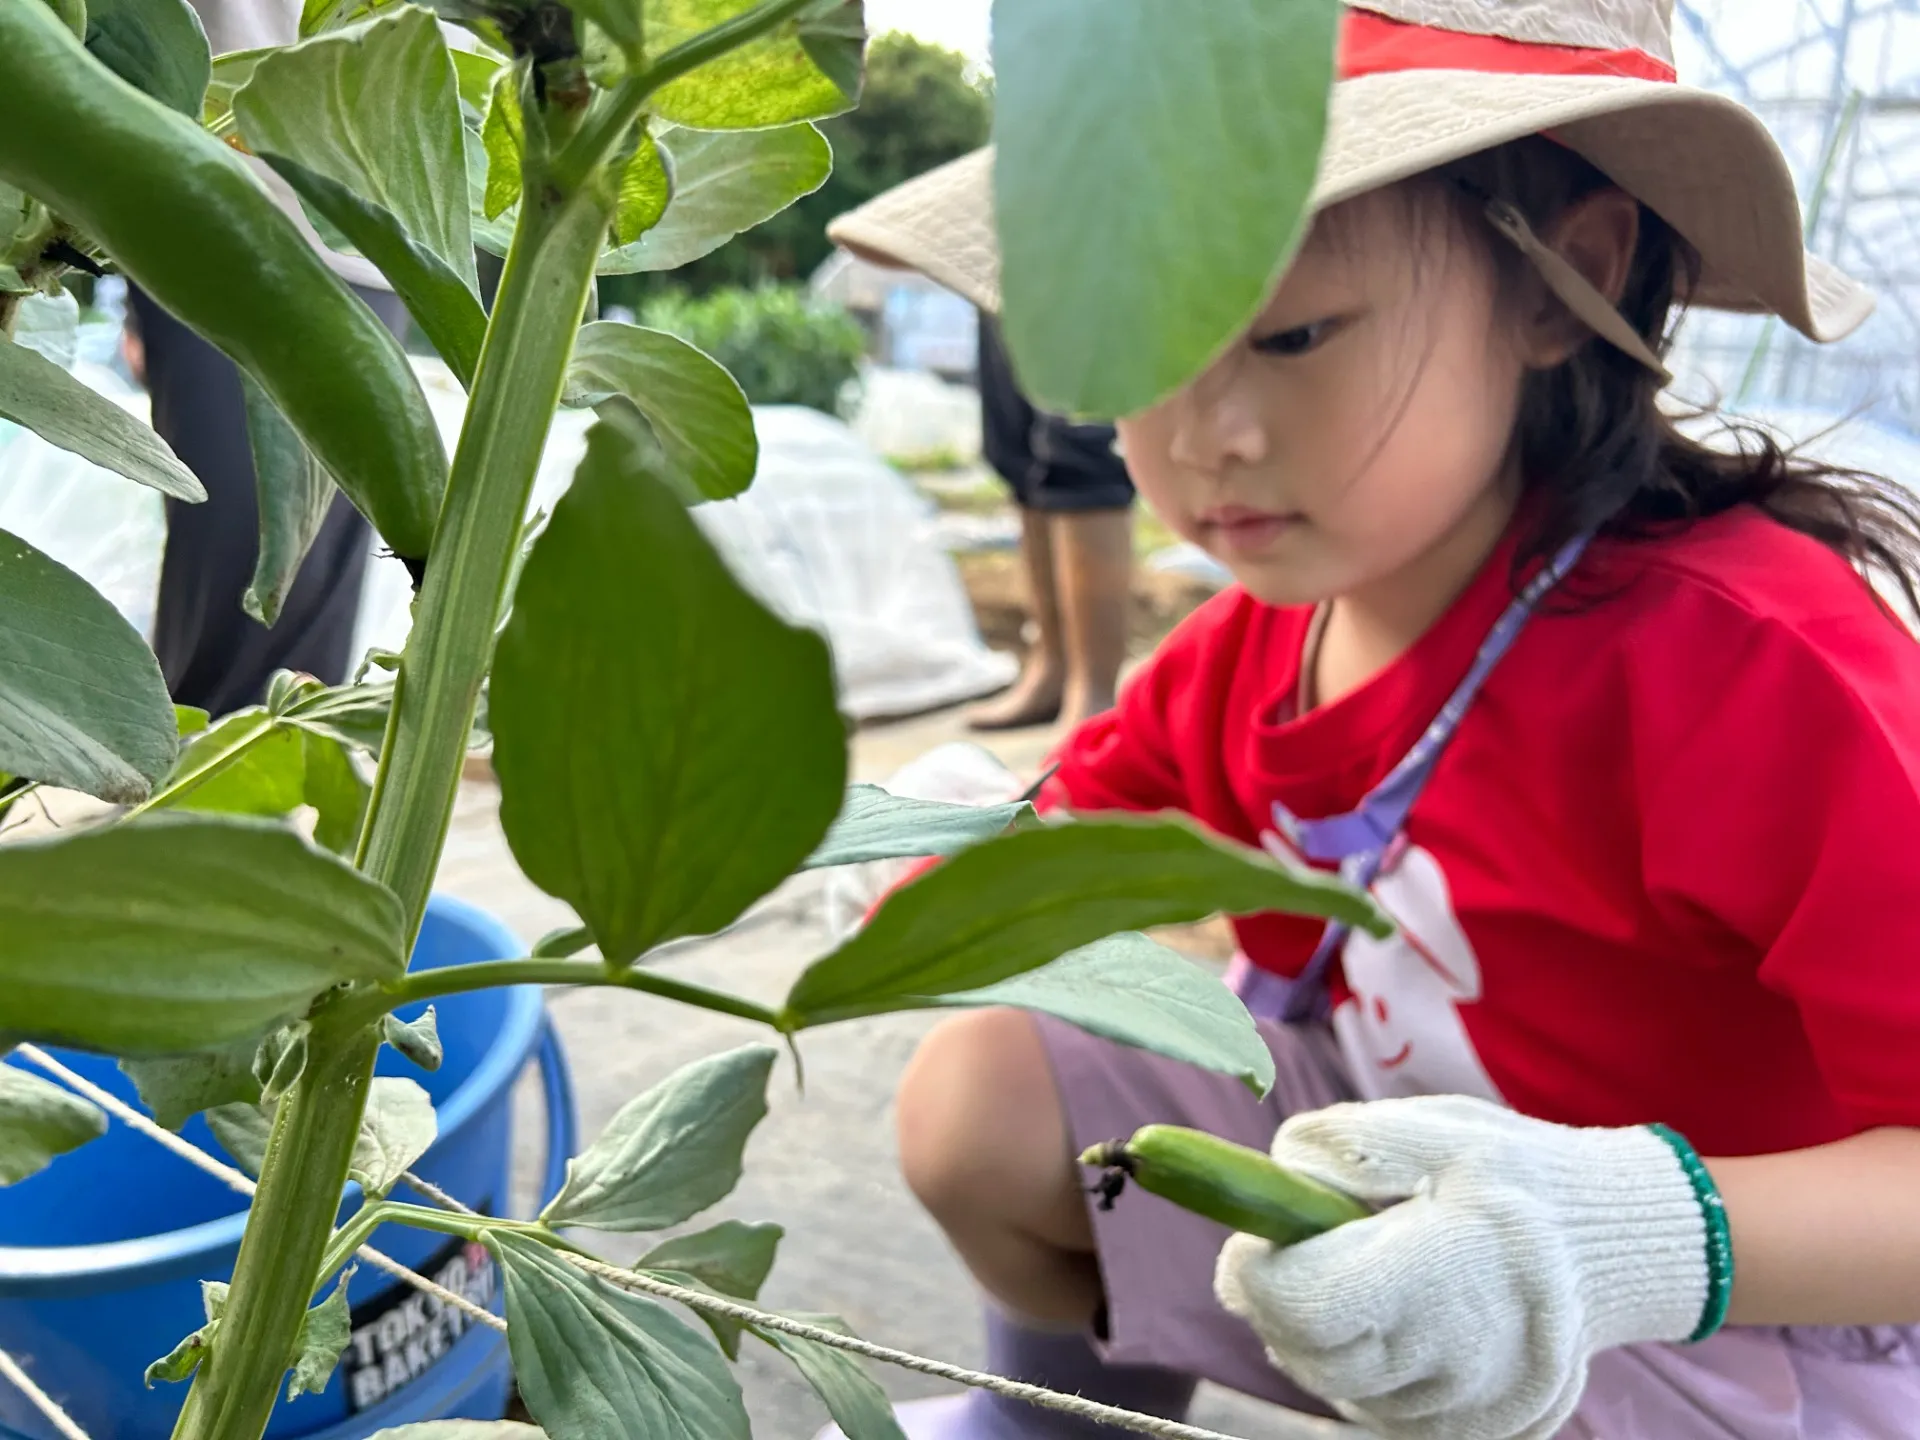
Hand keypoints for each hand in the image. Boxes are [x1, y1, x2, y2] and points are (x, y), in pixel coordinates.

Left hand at [1213, 1095, 1709, 1439]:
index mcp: (1438, 1272)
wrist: (1613, 1249)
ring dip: (1314, 1335)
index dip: (1254, 1270)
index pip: (1302, 1303)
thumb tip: (1276, 1172)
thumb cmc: (1517, 1178)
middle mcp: (1451, 1357)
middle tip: (1296, 1250)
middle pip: (1303, 1352)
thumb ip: (1346, 1143)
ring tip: (1352, 1275)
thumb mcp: (1438, 1130)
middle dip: (1275, 1299)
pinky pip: (1374, 1408)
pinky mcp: (1471, 1429)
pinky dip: (1358, 1367)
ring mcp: (1464, 1405)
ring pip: (1333, 1385)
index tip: (1252, 1238)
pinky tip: (1387, 1317)